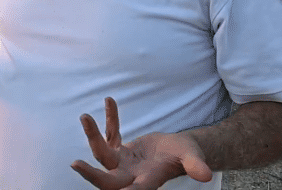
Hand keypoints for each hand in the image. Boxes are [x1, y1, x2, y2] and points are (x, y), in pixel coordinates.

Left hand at [71, 97, 212, 189]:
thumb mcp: (193, 157)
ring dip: (92, 135)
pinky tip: (110, 100)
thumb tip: (207, 175)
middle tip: (75, 164)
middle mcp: (131, 175)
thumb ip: (195, 165)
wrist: (179, 151)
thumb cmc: (188, 156)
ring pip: (102, 153)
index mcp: (147, 181)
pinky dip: (110, 119)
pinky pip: (110, 134)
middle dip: (91, 175)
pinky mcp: (119, 150)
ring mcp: (122, 163)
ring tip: (84, 116)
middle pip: (107, 180)